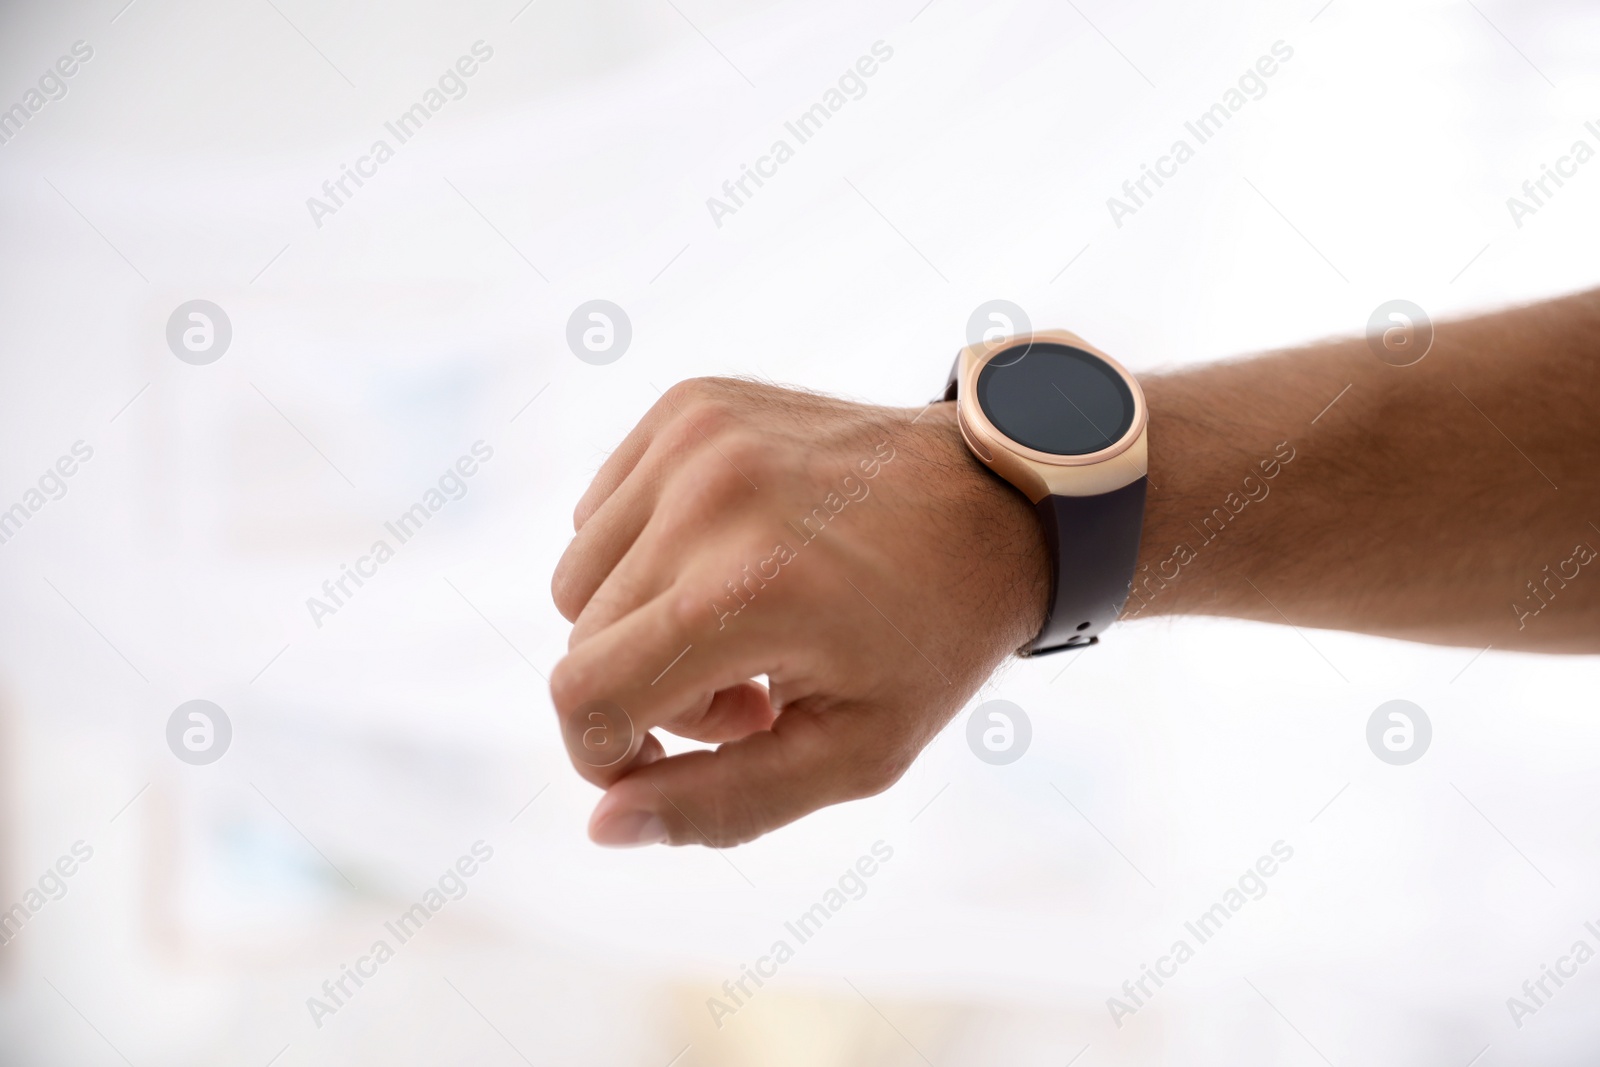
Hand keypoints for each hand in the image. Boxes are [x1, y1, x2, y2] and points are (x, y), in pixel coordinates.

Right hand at [549, 378, 1048, 846]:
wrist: (995, 503)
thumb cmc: (934, 637)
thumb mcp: (854, 754)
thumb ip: (724, 804)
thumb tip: (605, 824)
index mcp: (748, 592)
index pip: (586, 694)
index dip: (605, 752)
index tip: (670, 760)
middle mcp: (708, 500)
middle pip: (582, 639)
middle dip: (645, 691)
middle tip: (747, 692)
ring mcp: (696, 438)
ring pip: (579, 576)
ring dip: (638, 623)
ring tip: (740, 627)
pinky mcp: (691, 404)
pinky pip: (602, 511)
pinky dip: (644, 554)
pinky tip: (728, 562)